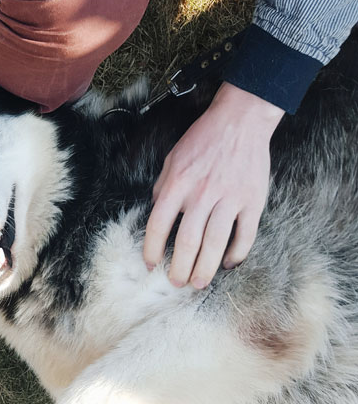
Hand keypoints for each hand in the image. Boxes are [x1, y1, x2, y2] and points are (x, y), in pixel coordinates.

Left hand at [143, 82, 283, 287]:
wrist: (241, 121)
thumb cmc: (203, 140)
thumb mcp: (172, 159)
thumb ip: (162, 188)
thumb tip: (156, 213)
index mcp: (178, 184)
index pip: (158, 225)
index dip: (152, 250)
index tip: (150, 265)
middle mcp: (202, 193)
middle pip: (187, 241)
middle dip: (180, 268)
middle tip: (176, 282)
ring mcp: (229, 198)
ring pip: (215, 243)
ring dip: (205, 269)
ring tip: (198, 283)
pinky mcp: (252, 201)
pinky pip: (245, 236)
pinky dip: (236, 254)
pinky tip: (227, 264)